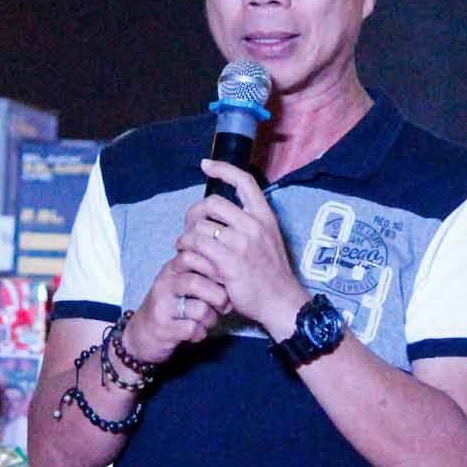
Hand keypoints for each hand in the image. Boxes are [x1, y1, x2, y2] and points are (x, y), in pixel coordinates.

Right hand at [122, 251, 229, 366]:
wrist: (141, 335)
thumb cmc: (170, 306)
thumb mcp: (180, 282)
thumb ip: (199, 270)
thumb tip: (229, 261)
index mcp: (171, 270)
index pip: (191, 256)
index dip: (215, 267)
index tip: (227, 280)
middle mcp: (164, 285)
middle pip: (197, 282)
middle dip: (219, 296)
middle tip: (224, 306)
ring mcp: (162, 307)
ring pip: (200, 309)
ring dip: (211, 319)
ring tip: (207, 322)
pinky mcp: (163, 328)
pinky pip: (193, 329)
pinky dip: (200, 334)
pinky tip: (196, 333)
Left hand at [180, 160, 308, 338]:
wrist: (281, 301)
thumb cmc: (271, 273)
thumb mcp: (268, 239)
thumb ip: (250, 223)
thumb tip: (225, 212)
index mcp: (264, 216)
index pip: (244, 181)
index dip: (222, 168)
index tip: (206, 165)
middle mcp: (254, 225)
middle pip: (212, 203)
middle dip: (194, 213)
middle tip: (190, 227)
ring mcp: (242, 244)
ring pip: (200, 226)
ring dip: (186, 236)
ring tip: (185, 246)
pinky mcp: (229, 263)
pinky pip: (197, 246)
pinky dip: (186, 250)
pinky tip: (185, 256)